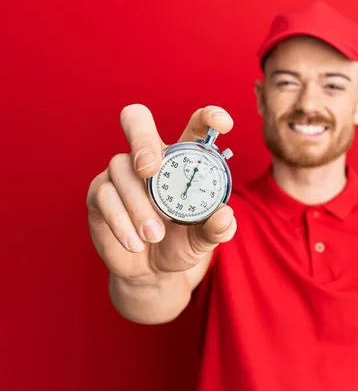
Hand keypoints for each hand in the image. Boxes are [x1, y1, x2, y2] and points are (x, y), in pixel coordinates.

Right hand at [86, 104, 236, 280]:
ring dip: (138, 205)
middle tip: (150, 169)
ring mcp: (120, 173)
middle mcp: (150, 157)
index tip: (223, 124)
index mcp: (182, 158)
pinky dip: (121, 221)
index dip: (208, 117)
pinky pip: (104, 196)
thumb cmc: (182, 244)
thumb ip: (217, 228)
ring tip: (154, 235)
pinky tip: (135, 243)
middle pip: (136, 120)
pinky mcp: (99, 194)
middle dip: (142, 139)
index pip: (194, 125)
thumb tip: (225, 215)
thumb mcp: (204, 240)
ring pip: (121, 169)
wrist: (153, 273)